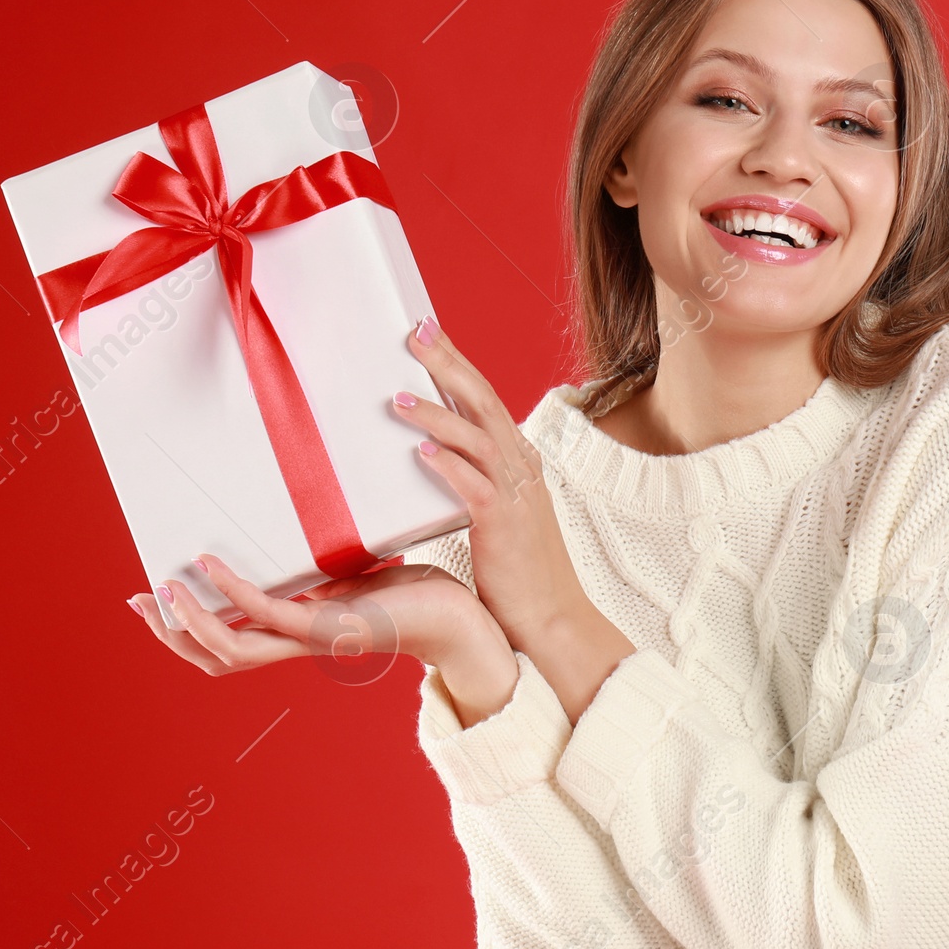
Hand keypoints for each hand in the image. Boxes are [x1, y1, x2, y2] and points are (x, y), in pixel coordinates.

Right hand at [127, 553, 519, 726]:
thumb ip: (325, 568)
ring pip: (231, 647)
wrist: (464, 618)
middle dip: (170, 634)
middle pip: (216, 658)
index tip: (151, 600)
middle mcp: (300, 644)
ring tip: (161, 591)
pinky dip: (233, 593)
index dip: (186, 630)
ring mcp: (313, 640)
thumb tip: (303, 534)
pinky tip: (210, 568)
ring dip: (189, 622)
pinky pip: (269, 615)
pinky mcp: (333, 627)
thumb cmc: (417, 593)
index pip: (230, 643)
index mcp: (301, 634)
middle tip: (134, 602)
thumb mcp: (357, 575)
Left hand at [393, 315, 635, 721]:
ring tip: (398, 398)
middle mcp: (521, 467)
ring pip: (477, 437)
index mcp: (519, 460)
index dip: (456, 362)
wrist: (550, 617)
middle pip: (483, 400)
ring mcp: (516, 494)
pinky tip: (421, 454)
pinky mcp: (504, 525)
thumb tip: (429, 458)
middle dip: (447, 364)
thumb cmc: (517, 570)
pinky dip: (449, 466)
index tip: (425, 331)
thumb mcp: (499, 513)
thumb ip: (472, 481)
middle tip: (412, 334)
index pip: (485, 397)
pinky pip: (474, 487)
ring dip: (437, 414)